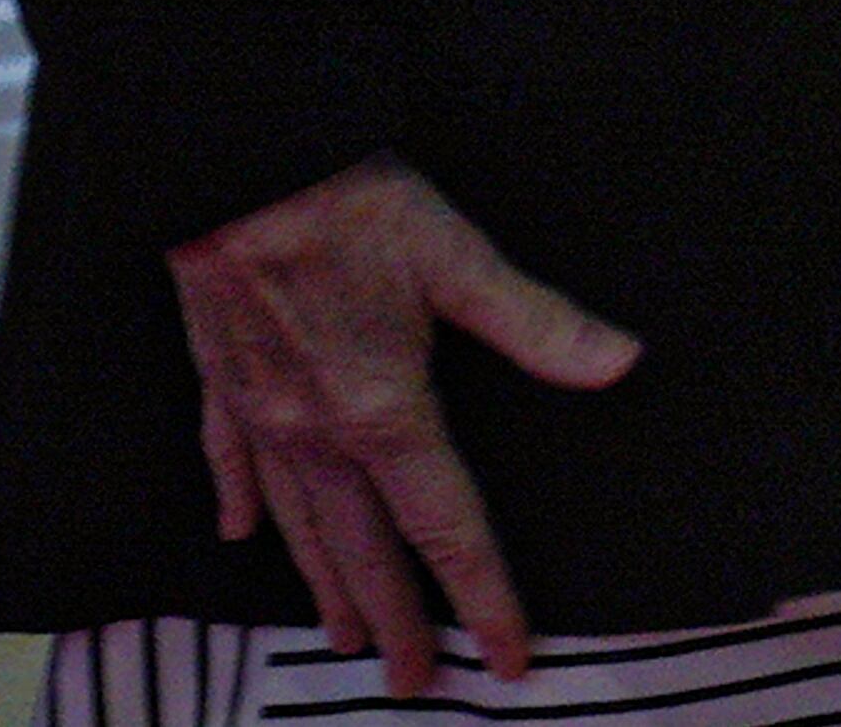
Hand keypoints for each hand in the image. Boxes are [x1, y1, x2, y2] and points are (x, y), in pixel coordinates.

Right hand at [167, 156, 641, 697]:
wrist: (235, 166)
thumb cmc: (347, 205)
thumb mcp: (460, 258)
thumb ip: (538, 322)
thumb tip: (619, 362)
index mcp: (384, 411)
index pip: (447, 526)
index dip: (483, 595)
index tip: (506, 655)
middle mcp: (316, 431)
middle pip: (364, 548)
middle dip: (395, 621)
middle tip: (412, 681)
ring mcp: (260, 413)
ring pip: (297, 523)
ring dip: (323, 583)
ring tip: (338, 636)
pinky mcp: (221, 383)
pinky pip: (229, 462)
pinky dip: (241, 503)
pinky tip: (241, 535)